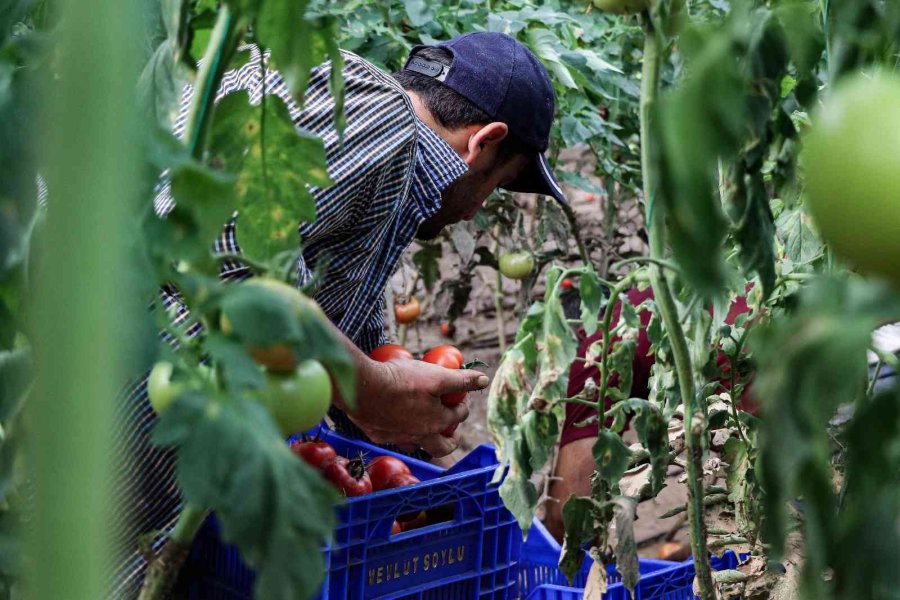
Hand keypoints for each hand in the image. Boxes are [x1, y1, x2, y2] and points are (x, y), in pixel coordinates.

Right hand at [345, 357, 488, 456]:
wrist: (362, 388)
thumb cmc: (401, 381)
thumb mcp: (437, 376)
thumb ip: (461, 380)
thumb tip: (483, 380)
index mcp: (437, 423)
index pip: (459, 415)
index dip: (463, 402)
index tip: (460, 393)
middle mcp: (419, 437)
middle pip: (442, 446)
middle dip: (451, 438)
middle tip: (451, 428)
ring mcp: (398, 438)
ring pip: (416, 445)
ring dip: (424, 438)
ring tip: (425, 425)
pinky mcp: (378, 435)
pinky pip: (394, 438)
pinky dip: (400, 432)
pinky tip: (396, 421)